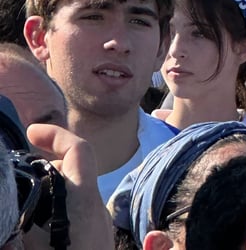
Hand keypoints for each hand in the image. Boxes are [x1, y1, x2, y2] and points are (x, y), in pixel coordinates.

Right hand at [25, 123, 113, 249]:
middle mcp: (97, 210)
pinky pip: (80, 218)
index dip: (56, 135)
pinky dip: (60, 215)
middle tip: (20, 180)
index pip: (79, 149)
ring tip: (25, 209)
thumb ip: (22, 215)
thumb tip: (17, 192)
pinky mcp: (100, 244)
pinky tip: (42, 233)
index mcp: (83, 200)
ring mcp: (102, 228)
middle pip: (74, 174)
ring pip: (75, 198)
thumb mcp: (32, 239)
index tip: (32, 132)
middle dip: (47, 171)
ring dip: (51, 196)